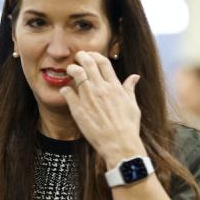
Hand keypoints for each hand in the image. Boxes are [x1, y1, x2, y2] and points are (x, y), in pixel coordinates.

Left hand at [59, 51, 145, 167]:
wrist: (119, 144)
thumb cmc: (128, 126)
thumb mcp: (132, 105)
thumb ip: (129, 89)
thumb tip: (134, 77)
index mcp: (114, 86)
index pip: (103, 62)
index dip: (94, 55)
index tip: (89, 55)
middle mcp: (101, 89)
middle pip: (88, 63)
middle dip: (81, 56)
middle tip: (77, 57)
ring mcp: (88, 98)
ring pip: (76, 74)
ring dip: (71, 69)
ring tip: (69, 70)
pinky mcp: (78, 109)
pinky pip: (67, 92)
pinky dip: (64, 89)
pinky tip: (65, 91)